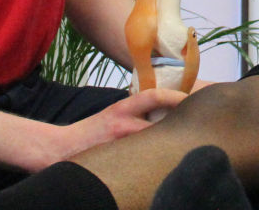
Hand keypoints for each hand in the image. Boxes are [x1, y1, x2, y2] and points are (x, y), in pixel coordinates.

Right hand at [41, 88, 187, 166]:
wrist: (61, 147)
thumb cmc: (92, 130)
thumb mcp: (113, 112)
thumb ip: (136, 111)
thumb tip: (164, 109)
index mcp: (122, 108)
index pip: (154, 96)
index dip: (174, 96)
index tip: (191, 99)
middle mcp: (123, 124)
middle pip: (159, 123)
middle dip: (177, 124)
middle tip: (197, 126)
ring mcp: (120, 143)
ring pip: (151, 143)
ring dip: (167, 144)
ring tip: (185, 144)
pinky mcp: (116, 160)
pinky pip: (141, 159)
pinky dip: (153, 159)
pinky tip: (163, 162)